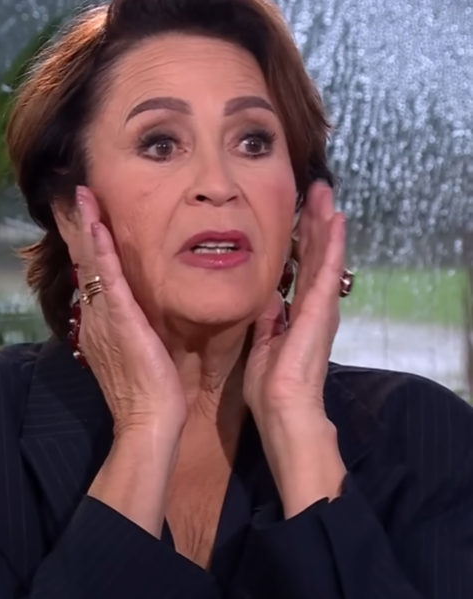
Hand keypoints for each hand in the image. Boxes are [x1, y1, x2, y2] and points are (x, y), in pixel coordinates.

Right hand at [75, 186, 186, 442]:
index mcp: (99, 321)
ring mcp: (104, 317)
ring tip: (80, 195)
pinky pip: (109, 279)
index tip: (81, 215)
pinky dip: (100, 251)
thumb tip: (133, 313)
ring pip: (90, 263)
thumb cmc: (147, 392)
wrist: (147, 421)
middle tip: (70, 194)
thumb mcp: (133, 353)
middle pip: (81, 261)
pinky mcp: (120, 321)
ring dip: (85, 226)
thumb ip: (128, 329)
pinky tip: (97, 226)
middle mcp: (94, 315)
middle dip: (76, 226)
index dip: (83, 242)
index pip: (88, 273)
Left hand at [244, 182, 344, 427]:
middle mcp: (314, 305)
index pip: (300, 269)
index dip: (301, 241)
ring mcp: (321, 306)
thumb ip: (268, 319)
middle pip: (314, 255)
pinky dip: (332, 243)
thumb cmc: (271, 384)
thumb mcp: (263, 343)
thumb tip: (269, 298)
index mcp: (298, 314)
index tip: (299, 214)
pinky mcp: (322, 308)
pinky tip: (336, 219)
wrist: (283, 407)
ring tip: (325, 192)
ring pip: (323, 255)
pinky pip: (328, 269)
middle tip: (316, 191)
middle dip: (315, 222)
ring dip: (324, 223)